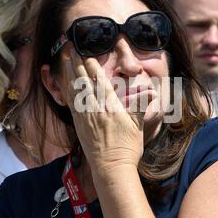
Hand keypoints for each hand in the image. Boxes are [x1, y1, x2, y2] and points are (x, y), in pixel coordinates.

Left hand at [65, 51, 155, 172]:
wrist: (111, 168)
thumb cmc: (127, 148)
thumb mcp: (137, 125)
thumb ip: (141, 105)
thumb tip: (152, 92)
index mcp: (110, 107)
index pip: (99, 81)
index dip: (92, 66)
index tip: (87, 53)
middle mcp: (95, 109)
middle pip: (83, 82)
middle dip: (77, 64)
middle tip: (71, 49)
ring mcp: (85, 117)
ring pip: (74, 90)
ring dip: (69, 74)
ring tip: (65, 61)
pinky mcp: (79, 125)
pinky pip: (71, 103)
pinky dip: (67, 91)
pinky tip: (65, 84)